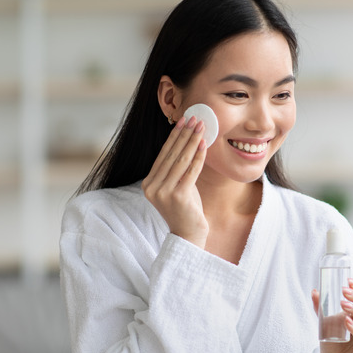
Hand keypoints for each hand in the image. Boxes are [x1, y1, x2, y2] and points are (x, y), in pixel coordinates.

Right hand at [142, 116, 208, 247]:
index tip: (183, 120)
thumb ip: (177, 167)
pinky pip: (190, 171)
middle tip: (195, 117)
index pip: (163, 154)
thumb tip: (187, 140)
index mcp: (148, 183)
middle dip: (184, 134)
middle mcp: (152, 187)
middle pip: (171, 154)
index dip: (174, 136)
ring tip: (201, 126)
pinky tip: (204, 144)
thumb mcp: (178, 185)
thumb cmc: (186, 209)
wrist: (189, 235)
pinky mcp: (178, 196)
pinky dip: (198, 156)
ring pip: (180, 160)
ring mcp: (163, 192)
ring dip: (192, 140)